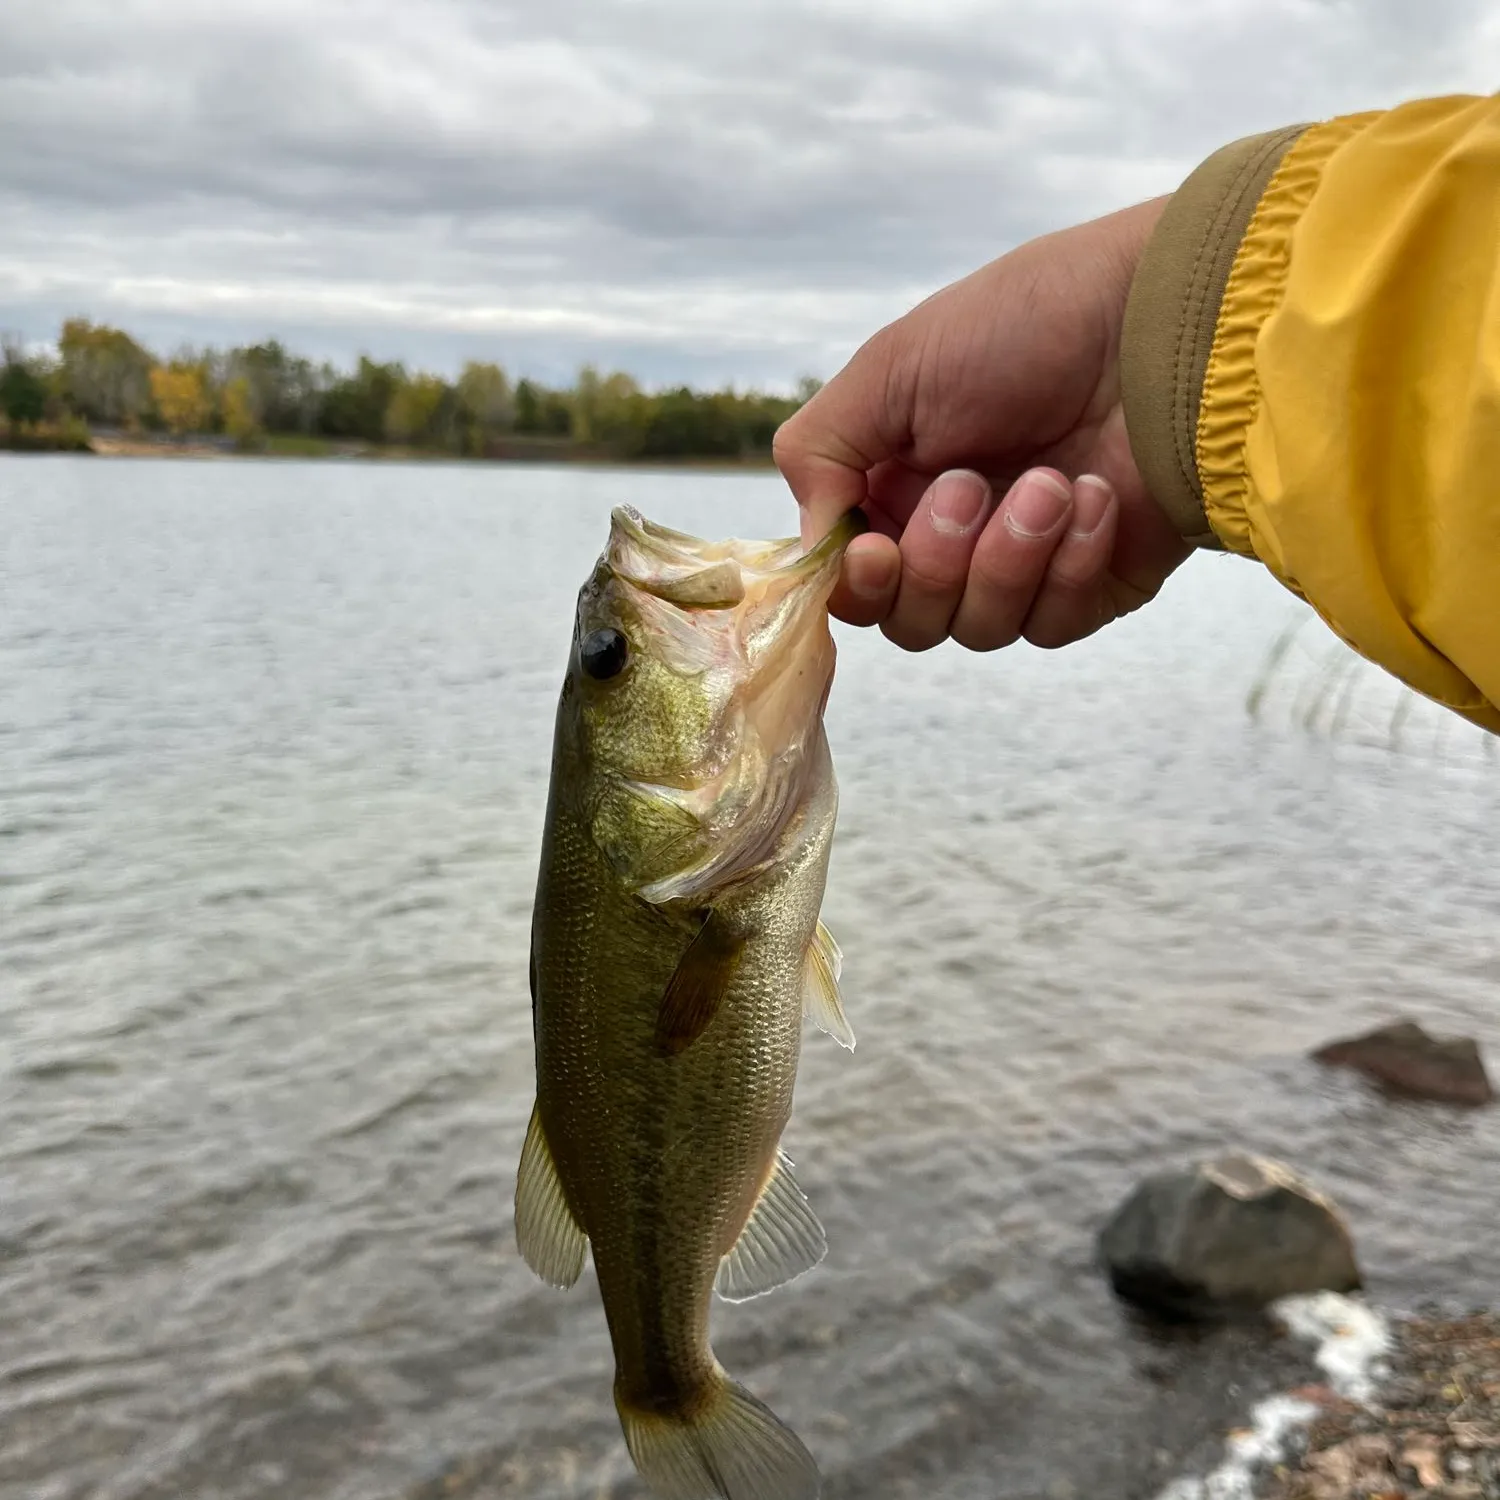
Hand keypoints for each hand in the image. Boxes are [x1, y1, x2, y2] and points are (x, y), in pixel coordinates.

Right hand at [773, 198, 1191, 650]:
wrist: (1163, 324)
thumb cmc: (1025, 327)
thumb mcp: (892, 367)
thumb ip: (819, 453)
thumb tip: (810, 543)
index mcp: (898, 481)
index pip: (853, 578)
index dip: (856, 583)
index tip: (874, 552)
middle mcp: (956, 532)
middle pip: (909, 619)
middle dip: (936, 562)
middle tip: (972, 485)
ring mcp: (1025, 564)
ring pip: (979, 628)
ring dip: (1008, 558)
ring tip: (1053, 482)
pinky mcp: (1092, 586)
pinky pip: (1051, 624)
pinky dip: (1068, 563)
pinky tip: (1096, 497)